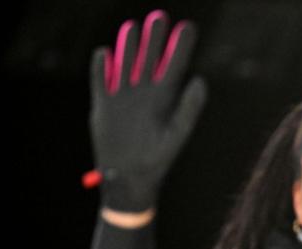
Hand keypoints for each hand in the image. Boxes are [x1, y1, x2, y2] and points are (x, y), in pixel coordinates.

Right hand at [89, 10, 206, 211]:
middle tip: (158, 17)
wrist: (129, 178)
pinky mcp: (103, 104)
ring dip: (128, 46)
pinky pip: (101, 80)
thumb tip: (201, 80)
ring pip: (125, 63)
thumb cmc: (158, 159)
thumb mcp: (176, 133)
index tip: (187, 27)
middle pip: (149, 58)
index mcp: (166, 98)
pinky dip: (101, 68)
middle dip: (154, 38)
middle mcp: (145, 92)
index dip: (180, 46)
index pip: (174, 65)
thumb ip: (189, 107)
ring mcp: (123, 96)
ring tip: (132, 27)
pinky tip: (104, 53)